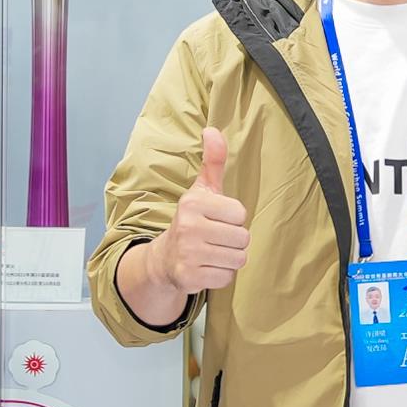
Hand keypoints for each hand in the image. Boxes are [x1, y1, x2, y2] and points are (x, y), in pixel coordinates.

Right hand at [155, 129, 249, 296]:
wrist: (164, 259)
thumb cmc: (192, 220)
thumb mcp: (202, 190)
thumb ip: (213, 161)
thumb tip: (212, 129)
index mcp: (193, 203)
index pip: (240, 214)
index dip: (234, 219)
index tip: (217, 220)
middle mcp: (188, 227)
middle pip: (243, 238)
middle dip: (234, 241)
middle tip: (215, 239)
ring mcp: (188, 254)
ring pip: (238, 259)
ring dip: (229, 258)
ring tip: (212, 252)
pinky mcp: (189, 277)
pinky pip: (226, 278)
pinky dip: (221, 275)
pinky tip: (207, 267)